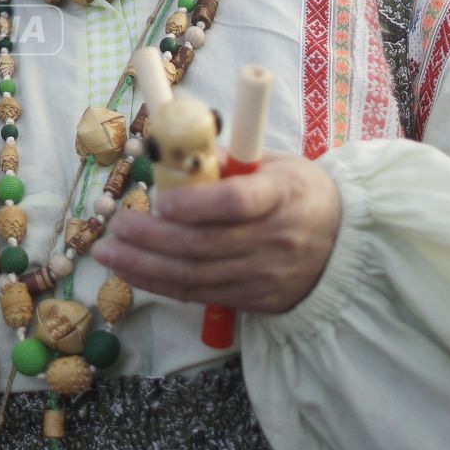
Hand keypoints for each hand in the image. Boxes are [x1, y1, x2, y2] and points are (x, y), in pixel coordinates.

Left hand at [91, 155, 341, 313]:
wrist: (342, 242)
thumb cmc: (296, 192)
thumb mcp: (272, 163)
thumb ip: (223, 160)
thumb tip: (168, 150)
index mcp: (283, 194)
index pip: (239, 202)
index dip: (196, 205)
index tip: (162, 200)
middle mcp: (275, 239)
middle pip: (204, 245)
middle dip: (151, 238)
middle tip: (117, 225)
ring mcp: (265, 275)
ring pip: (195, 275)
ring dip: (143, 265)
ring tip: (108, 251)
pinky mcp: (254, 299)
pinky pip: (198, 294)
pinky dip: (158, 283)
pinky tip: (130, 269)